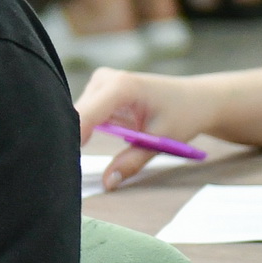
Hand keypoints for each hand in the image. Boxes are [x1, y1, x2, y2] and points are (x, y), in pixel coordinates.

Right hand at [76, 67, 221, 188]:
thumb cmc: (183, 114)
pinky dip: (88, 129)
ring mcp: (100, 82)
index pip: (85, 114)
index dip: (72, 136)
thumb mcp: (160, 141)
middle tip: (78, 164)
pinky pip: (84, 114)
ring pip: (77, 115)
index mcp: (121, 86)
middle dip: (76, 138)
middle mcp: (105, 79)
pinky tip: (106, 133)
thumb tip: (108, 183)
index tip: (65, 159)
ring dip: (83, 134)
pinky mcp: (98, 90)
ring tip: (106, 145)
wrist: (196, 99)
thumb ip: (131, 162)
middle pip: (77, 115)